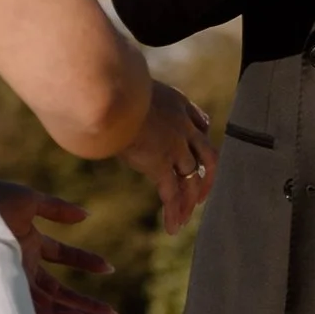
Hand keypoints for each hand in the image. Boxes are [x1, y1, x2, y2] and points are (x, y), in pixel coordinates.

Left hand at [0, 181, 117, 313]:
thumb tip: (86, 216)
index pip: (62, 256)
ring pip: (53, 306)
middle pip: (59, 290)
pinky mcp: (10, 291)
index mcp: (27, 242)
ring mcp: (16, 280)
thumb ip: (57, 209)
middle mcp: (22, 265)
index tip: (108, 268)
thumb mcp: (28, 200)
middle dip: (87, 302)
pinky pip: (39, 312)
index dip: (85, 261)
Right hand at [122, 77, 216, 231]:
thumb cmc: (106, 85)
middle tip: (202, 194)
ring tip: (185, 219)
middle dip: (208, 177)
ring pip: (192, 178)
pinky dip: (174, 212)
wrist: (108, 92)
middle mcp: (182, 124)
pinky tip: (172, 228)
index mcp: (177, 102)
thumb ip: (129, 96)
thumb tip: (109, 98)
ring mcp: (175, 145)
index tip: (197, 152)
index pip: (201, 123)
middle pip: (207, 155)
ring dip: (190, 201)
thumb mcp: (126, 86)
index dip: (200, 140)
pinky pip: (171, 193)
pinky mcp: (160, 163)